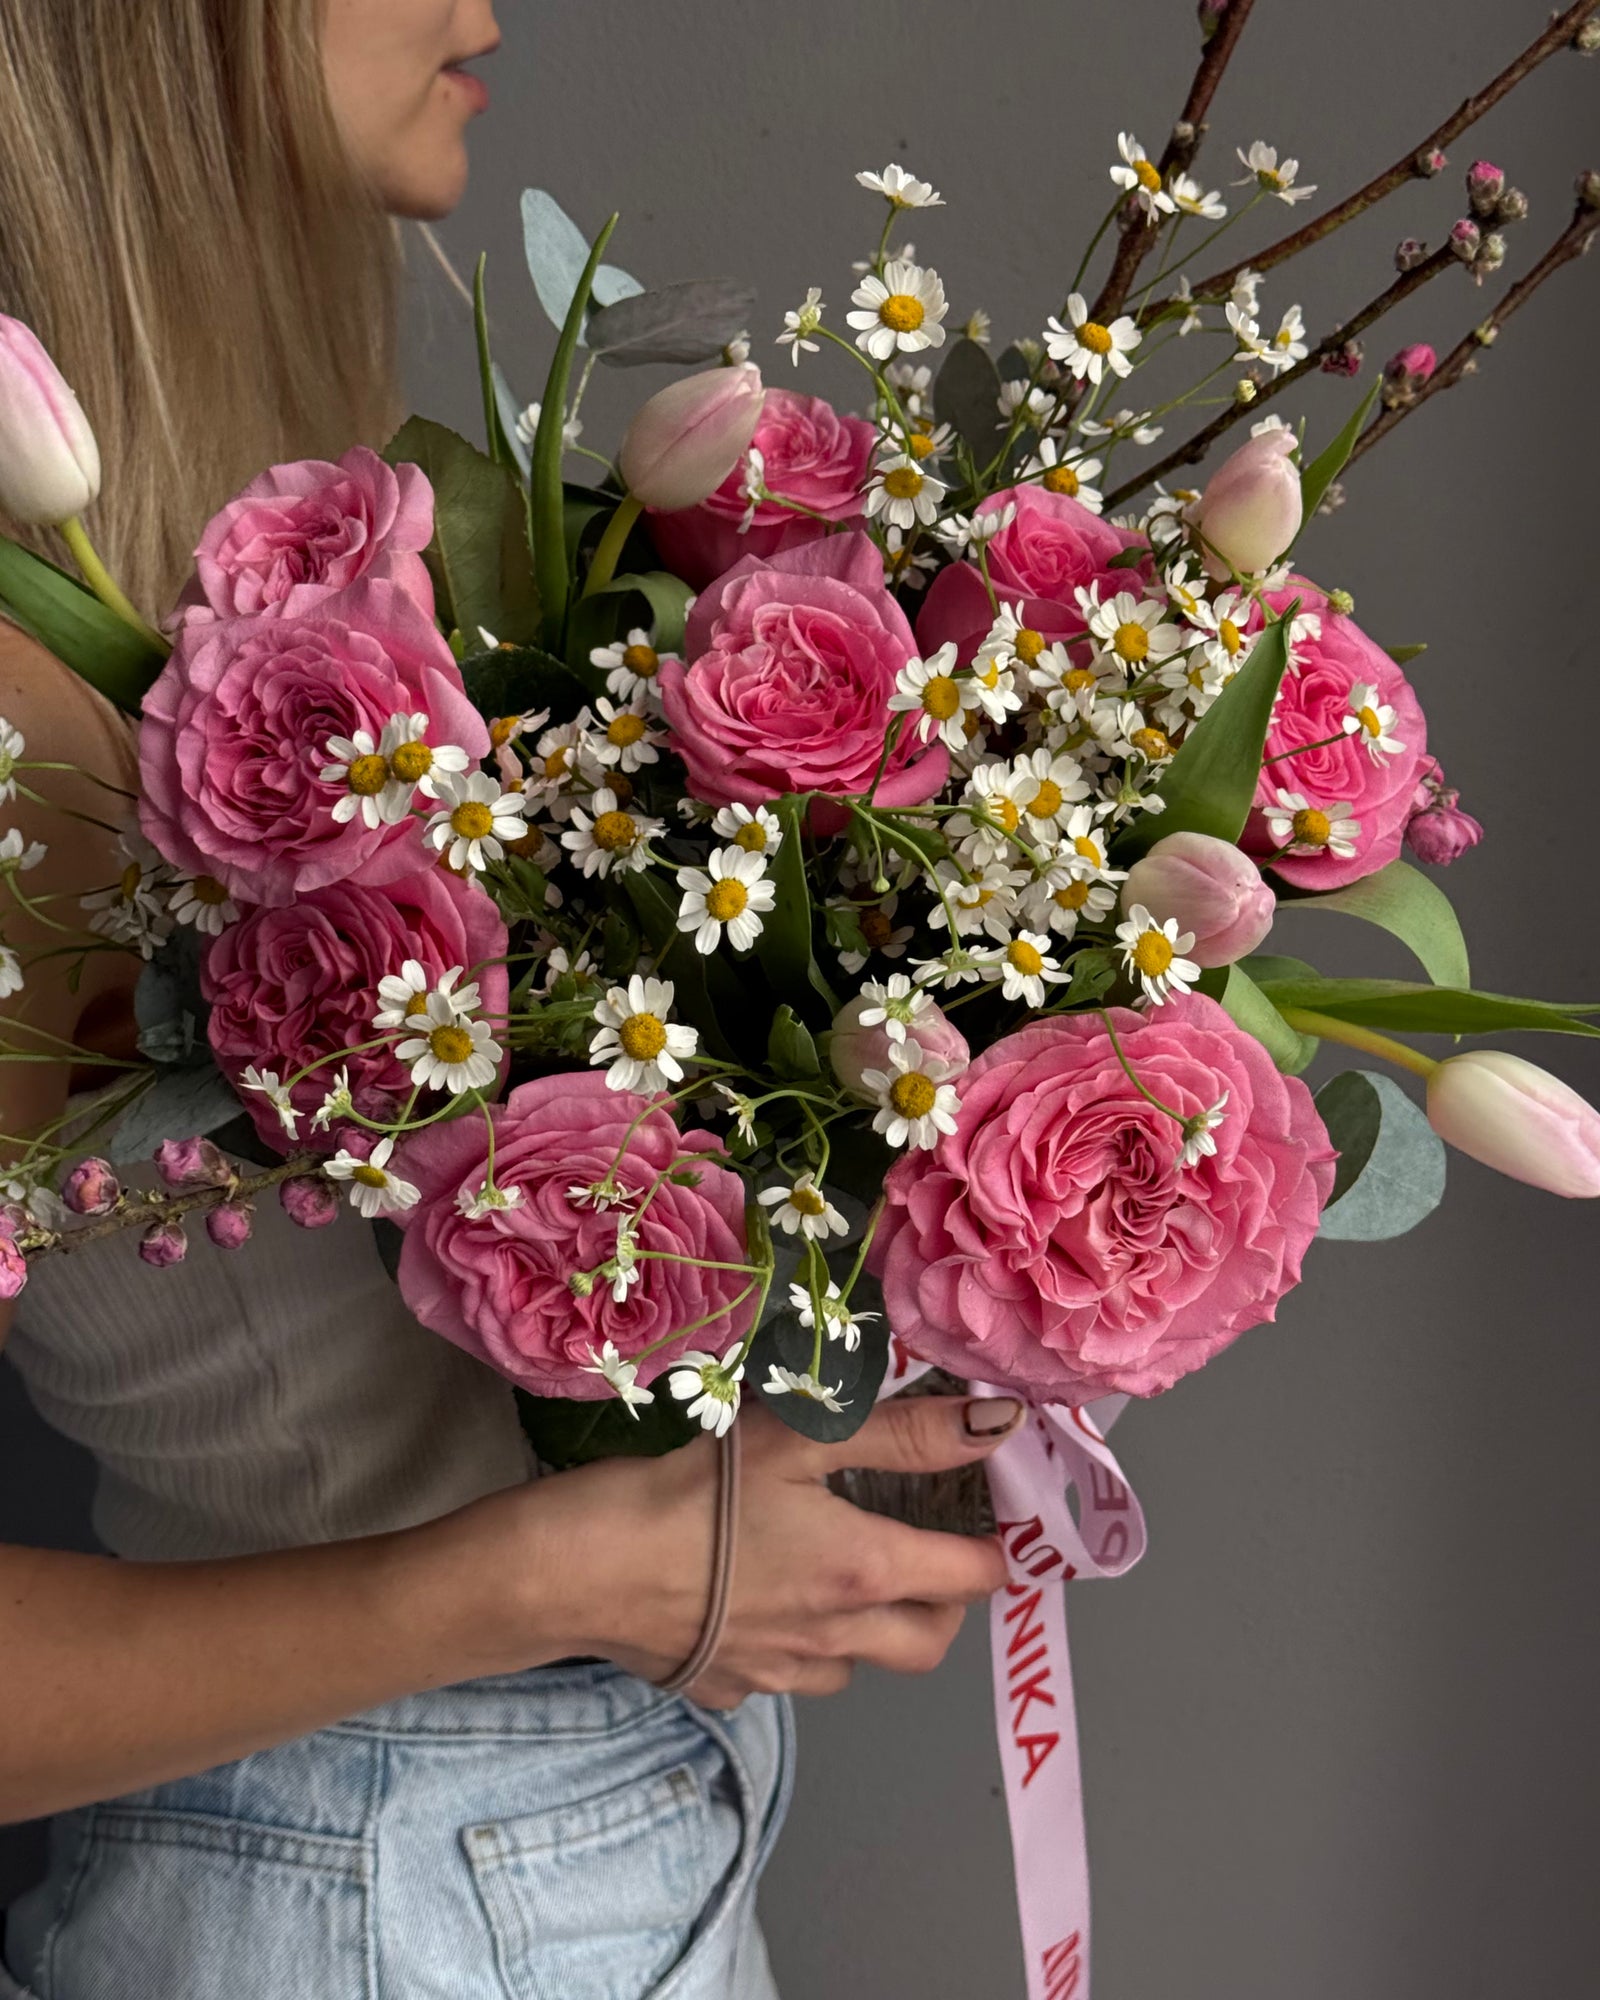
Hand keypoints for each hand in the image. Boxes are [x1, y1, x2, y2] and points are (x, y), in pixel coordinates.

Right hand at [518, 1395, 1023, 1707]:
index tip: (984, 1520)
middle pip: (930, 1644)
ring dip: (871, 1631)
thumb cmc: (694, 1493)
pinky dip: (797, 1650)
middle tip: (928, 1555)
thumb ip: (902, 1431)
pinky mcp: (725, 1688)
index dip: (991, 1549)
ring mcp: (779, 1674)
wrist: (580, 1570)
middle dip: (946, 1605)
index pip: (971, 1579)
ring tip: (842, 1577)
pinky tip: (762, 1606)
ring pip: (858, 1668)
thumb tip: (996, 1422)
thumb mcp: (801, 1437)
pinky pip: (786, 1681)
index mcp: (865, 1572)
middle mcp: (837, 1637)